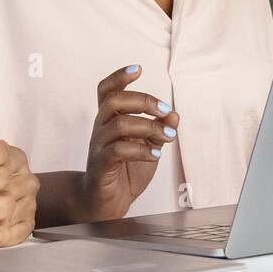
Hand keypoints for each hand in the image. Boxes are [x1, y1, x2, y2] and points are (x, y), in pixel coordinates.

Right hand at [0, 90, 31, 257]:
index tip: (4, 161)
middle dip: (15, 177)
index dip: (9, 155)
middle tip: (14, 180)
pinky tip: (9, 225)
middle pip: (10, 177)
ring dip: (15, 202)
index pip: (3, 152)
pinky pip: (3, 236)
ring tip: (12, 200)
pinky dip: (12, 230)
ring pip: (10, 205)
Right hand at [75, 65, 178, 221]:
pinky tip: (155, 154)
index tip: (138, 68)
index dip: (119, 77)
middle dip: (144, 101)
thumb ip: (160, 129)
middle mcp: (101, 129)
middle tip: (165, 110)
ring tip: (168, 135)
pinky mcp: (100, 166)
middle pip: (114, 102)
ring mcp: (98, 147)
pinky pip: (117, 151)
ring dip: (149, 127)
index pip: (106, 91)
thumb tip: (174, 114)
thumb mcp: (149, 146)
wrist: (106, 203)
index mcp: (110, 120)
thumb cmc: (126, 170)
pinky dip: (141, 150)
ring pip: (119, 125)